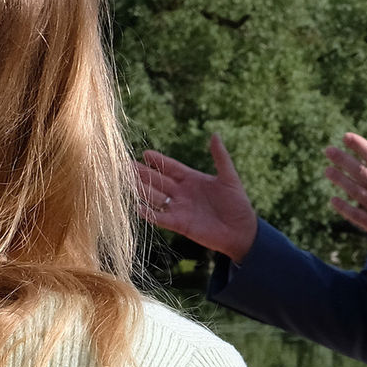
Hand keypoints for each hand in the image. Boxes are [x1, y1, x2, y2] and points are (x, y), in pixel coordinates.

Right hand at [134, 133, 259, 261]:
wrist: (242, 231)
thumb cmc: (238, 204)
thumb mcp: (229, 178)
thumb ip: (220, 157)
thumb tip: (215, 135)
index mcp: (192, 180)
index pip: (171, 168)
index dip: (159, 161)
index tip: (145, 153)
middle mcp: (182, 193)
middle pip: (158, 180)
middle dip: (142, 173)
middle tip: (125, 165)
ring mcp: (179, 208)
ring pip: (155, 197)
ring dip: (141, 190)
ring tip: (125, 181)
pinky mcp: (180, 224)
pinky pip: (161, 217)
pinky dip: (149, 213)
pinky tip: (137, 206)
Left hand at [324, 133, 366, 273]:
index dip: (359, 146)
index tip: (346, 137)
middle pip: (360, 172)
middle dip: (343, 160)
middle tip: (328, 151)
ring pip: (355, 191)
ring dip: (339, 180)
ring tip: (328, 170)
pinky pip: (356, 216)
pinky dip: (343, 208)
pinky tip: (333, 200)